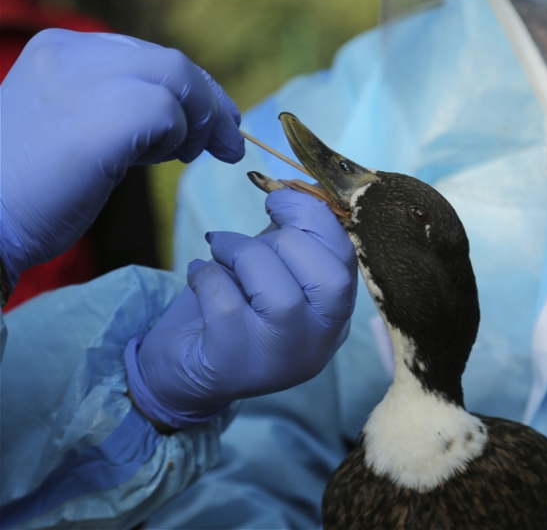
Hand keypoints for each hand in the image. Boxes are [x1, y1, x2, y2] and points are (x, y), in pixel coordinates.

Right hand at [0, 29, 243, 288]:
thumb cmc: (26, 191)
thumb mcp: (72, 129)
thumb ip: (115, 110)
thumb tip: (178, 119)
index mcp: (59, 52)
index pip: (147, 56)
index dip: (191, 88)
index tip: (215, 119)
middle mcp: (72, 54)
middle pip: (171, 63)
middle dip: (210, 103)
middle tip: (230, 142)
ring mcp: (86, 80)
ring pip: (178, 78)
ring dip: (201, 121)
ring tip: (190, 156)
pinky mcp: (104, 117)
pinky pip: (168, 111)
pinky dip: (180, 136)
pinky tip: (167, 159)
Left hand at [125, 189, 356, 428]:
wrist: (183, 372)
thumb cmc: (234, 310)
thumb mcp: (271, 271)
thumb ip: (291, 238)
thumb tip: (296, 190)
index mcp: (333, 315)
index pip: (348, 260)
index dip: (316, 217)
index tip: (279, 199)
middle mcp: (318, 341)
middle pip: (328, 278)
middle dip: (284, 238)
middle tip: (249, 236)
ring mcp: (279, 357)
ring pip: (281, 294)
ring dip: (242, 254)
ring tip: (220, 251)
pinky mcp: (233, 363)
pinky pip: (227, 305)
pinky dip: (208, 275)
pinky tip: (199, 276)